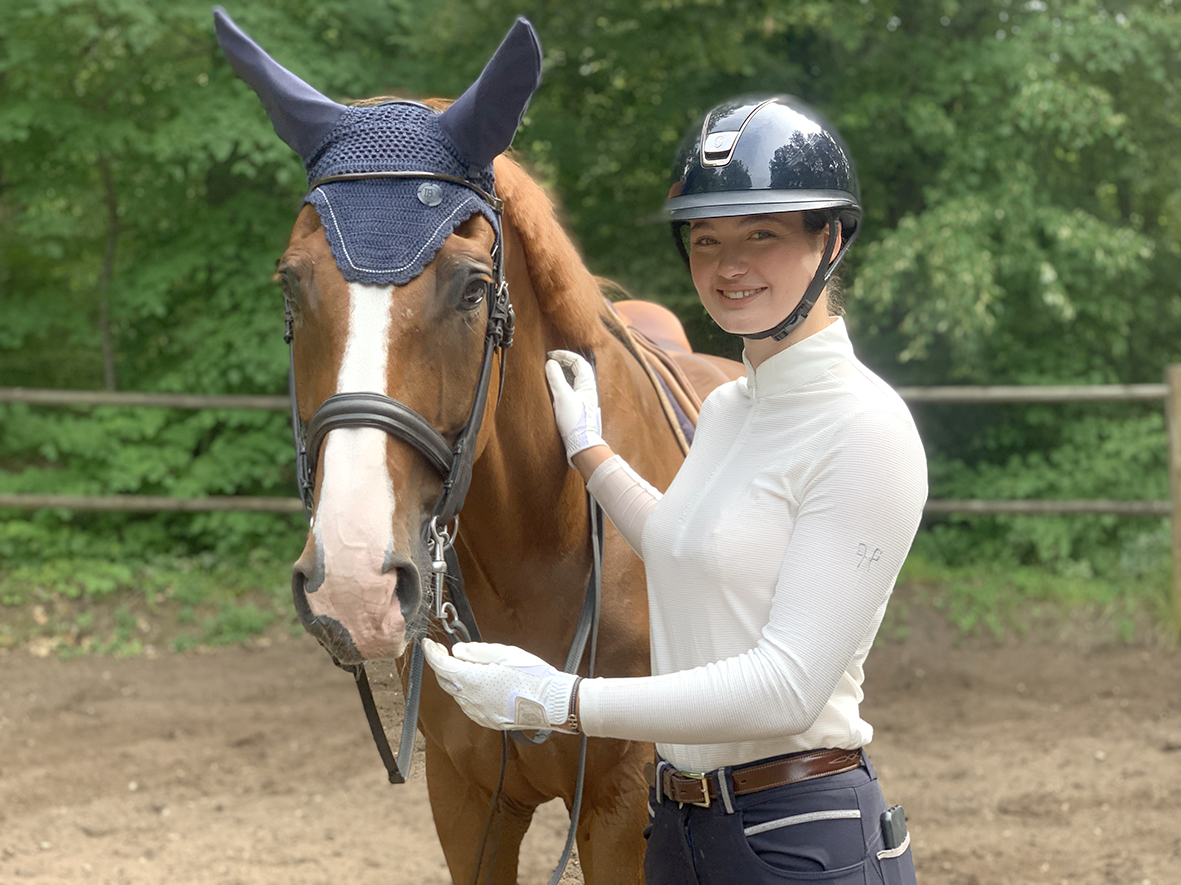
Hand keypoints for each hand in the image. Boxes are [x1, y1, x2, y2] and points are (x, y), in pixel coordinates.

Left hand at [422, 638, 578, 732]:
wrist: (554, 702)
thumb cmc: (533, 675)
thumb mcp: (504, 653)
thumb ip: (476, 651)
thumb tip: (457, 652)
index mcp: (473, 681)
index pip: (442, 666)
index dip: (432, 653)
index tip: (428, 644)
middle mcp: (472, 701)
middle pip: (446, 681)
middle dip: (442, 665)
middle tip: (444, 650)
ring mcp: (480, 714)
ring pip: (458, 694)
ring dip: (456, 679)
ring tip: (466, 664)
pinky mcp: (489, 721)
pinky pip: (470, 705)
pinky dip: (467, 692)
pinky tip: (478, 683)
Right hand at [545, 350, 604, 465]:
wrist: (581, 444)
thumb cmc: (575, 421)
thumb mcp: (562, 396)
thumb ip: (555, 378)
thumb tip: (550, 363)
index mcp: (587, 383)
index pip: (578, 361)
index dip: (565, 355)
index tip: (551, 356)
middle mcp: (587, 389)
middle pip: (577, 368)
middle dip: (564, 362)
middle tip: (550, 361)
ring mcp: (584, 398)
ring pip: (574, 379)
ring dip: (562, 373)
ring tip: (550, 372)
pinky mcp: (578, 407)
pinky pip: (571, 389)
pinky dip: (562, 384)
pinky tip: (553, 389)